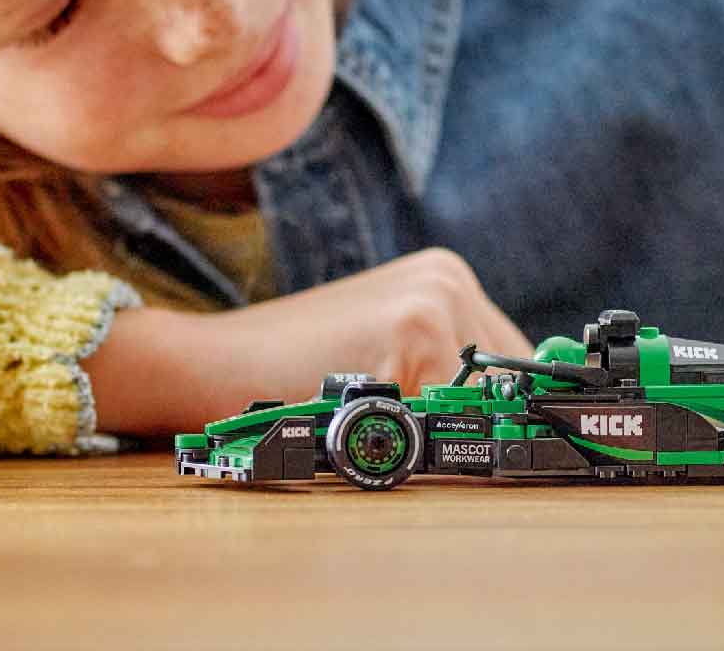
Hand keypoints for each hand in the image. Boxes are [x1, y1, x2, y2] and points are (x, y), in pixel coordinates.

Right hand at [200, 247, 533, 420]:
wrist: (212, 361)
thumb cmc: (294, 371)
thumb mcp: (384, 355)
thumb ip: (444, 373)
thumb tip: (509, 425)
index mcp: (444, 280)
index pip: (511, 361)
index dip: (499, 411)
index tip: (486, 444)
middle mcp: (449, 279)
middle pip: (505, 383)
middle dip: (469, 424)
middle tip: (403, 436)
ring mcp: (436, 297)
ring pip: (478, 404)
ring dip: (438, 433)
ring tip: (375, 422)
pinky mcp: (415, 327)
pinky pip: (446, 413)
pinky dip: (416, 437)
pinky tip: (365, 421)